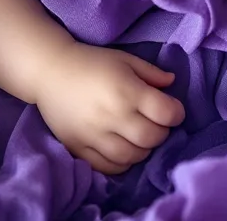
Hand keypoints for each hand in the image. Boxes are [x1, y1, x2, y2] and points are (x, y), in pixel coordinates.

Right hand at [35, 41, 184, 174]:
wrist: (50, 72)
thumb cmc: (91, 62)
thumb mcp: (124, 59)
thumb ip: (150, 73)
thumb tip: (171, 84)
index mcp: (126, 90)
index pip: (165, 113)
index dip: (176, 112)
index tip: (174, 109)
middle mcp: (112, 116)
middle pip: (151, 138)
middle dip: (162, 132)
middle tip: (157, 122)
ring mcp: (95, 136)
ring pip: (132, 156)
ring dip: (143, 148)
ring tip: (139, 135)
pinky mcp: (79, 149)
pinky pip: (109, 167)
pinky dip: (122, 163)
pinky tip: (124, 149)